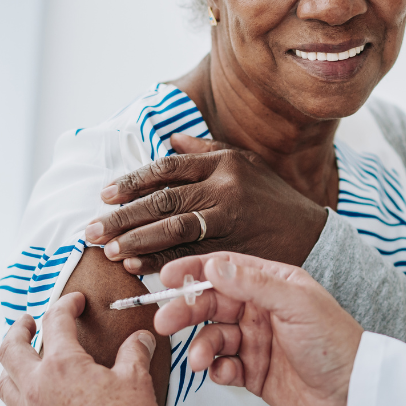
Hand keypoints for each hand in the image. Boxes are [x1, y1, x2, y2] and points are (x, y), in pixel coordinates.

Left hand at [0, 292, 162, 405]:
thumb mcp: (136, 380)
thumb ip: (134, 353)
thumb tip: (140, 339)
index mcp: (62, 366)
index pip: (56, 322)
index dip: (66, 305)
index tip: (74, 301)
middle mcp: (38, 389)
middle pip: (10, 350)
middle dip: (17, 330)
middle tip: (26, 322)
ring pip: (6, 387)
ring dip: (11, 370)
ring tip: (21, 363)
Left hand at [84, 134, 327, 274]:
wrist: (313, 236)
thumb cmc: (273, 200)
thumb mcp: (246, 164)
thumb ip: (206, 151)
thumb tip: (170, 140)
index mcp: (224, 163)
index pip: (167, 169)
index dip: (133, 182)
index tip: (106, 195)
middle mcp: (226, 188)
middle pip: (164, 200)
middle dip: (123, 216)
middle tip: (91, 230)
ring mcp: (231, 219)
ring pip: (173, 228)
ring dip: (136, 240)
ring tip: (108, 250)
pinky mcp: (235, 249)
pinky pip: (190, 255)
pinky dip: (160, 260)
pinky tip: (137, 265)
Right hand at [153, 253, 363, 405]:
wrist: (351, 391)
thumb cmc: (336, 341)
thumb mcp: (296, 303)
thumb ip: (254, 283)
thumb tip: (216, 267)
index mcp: (272, 283)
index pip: (226, 270)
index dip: (195, 271)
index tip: (167, 278)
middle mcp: (260, 309)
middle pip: (212, 303)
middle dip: (186, 311)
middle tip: (166, 321)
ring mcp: (255, 340)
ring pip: (213, 336)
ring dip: (201, 346)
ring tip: (200, 359)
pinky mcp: (252, 371)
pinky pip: (222, 366)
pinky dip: (217, 369)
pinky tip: (227, 372)